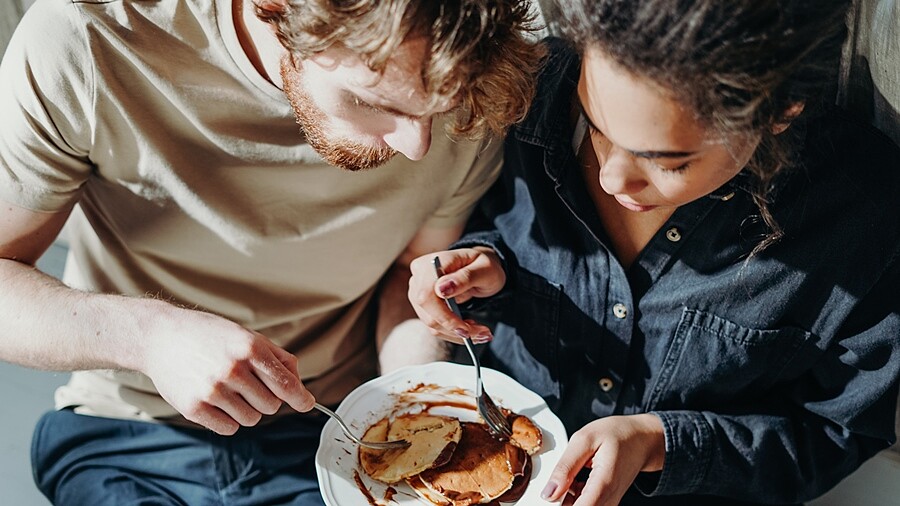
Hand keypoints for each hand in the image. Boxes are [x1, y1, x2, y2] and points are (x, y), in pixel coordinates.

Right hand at [138, 303, 314, 434]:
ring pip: (252, 419)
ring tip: (230, 390)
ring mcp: (212, 390)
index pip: (286, 384)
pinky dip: (228, 420)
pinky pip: (229, 428)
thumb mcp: (247, 335)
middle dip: (266, 398)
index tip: (306, 404)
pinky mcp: (194, 408)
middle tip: (249, 385)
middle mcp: (233, 370)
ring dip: (247, 409)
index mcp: (250, 349)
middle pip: (271, 405)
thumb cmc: (208, 335)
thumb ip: (277, 358)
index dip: (300, 398)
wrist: (161, 336)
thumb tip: (299, 384)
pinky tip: (217, 401)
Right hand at [407, 247, 505, 343]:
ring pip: (432, 324)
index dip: (443, 315)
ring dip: (457, 333)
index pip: (427, 295)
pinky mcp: (425, 306)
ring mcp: (419, 293)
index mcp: (431, 264)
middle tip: (482, 333)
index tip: (466, 326)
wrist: (481, 268)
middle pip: (428, 313)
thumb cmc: (484, 265)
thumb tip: (441, 289)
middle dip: (455, 328)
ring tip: (480, 331)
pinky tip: (471, 328)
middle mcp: (419, 277)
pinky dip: (454, 332)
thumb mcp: (484, 269)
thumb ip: (464, 278)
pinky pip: (436, 326)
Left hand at [542, 414, 665, 505]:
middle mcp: (608, 499)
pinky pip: (586, 504)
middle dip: (562, 498)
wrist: (642, 439)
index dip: (559, 504)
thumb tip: (549, 493)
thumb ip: (565, 467)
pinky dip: (575, 494)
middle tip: (564, 475)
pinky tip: (578, 478)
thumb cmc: (617, 434)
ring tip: (575, 472)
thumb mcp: (584, 439)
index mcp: (603, 483)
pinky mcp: (607, 503)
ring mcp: (609, 503)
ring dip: (568, 496)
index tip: (551, 495)